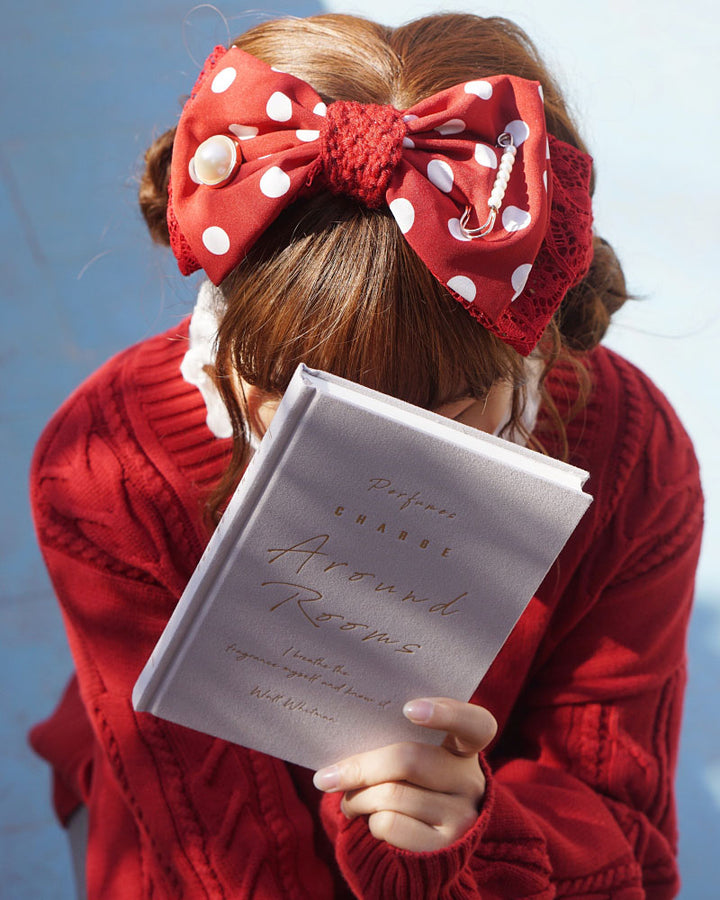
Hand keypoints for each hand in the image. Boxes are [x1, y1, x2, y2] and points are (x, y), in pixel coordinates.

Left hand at [313, 697, 496, 851]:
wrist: (431, 848)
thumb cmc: (412, 785)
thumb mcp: (415, 760)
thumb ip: (395, 743)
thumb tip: (343, 743)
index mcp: (465, 747)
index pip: (475, 724)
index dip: (447, 712)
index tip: (408, 709)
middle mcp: (471, 781)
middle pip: (409, 760)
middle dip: (360, 768)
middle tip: (328, 777)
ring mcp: (462, 816)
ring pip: (392, 795)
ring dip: (357, 799)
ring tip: (349, 800)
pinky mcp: (445, 847)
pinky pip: (391, 824)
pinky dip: (370, 822)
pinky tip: (371, 820)